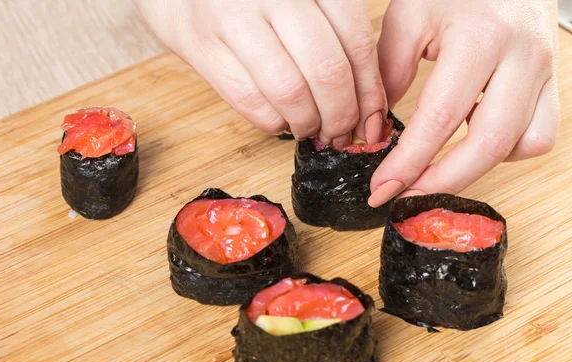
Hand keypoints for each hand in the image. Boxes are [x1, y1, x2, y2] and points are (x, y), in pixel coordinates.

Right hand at [135, 0, 386, 146]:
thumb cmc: (256, 0)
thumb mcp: (304, 0)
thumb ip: (337, 36)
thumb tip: (371, 101)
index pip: (356, 40)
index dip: (370, 89)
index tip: (374, 119)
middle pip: (326, 70)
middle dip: (343, 114)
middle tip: (345, 133)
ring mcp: (232, 18)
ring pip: (289, 91)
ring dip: (310, 124)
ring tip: (315, 130)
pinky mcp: (202, 47)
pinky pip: (250, 102)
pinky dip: (275, 124)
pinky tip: (283, 121)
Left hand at [368, 0, 559, 206]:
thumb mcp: (409, 17)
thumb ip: (388, 74)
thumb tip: (377, 132)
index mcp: (479, 38)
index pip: (439, 119)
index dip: (408, 163)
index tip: (382, 188)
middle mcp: (521, 58)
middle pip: (487, 146)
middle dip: (441, 182)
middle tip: (405, 196)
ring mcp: (545, 72)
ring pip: (520, 147)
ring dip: (475, 167)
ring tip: (438, 163)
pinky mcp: (554, 83)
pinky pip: (538, 137)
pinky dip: (505, 150)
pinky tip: (474, 136)